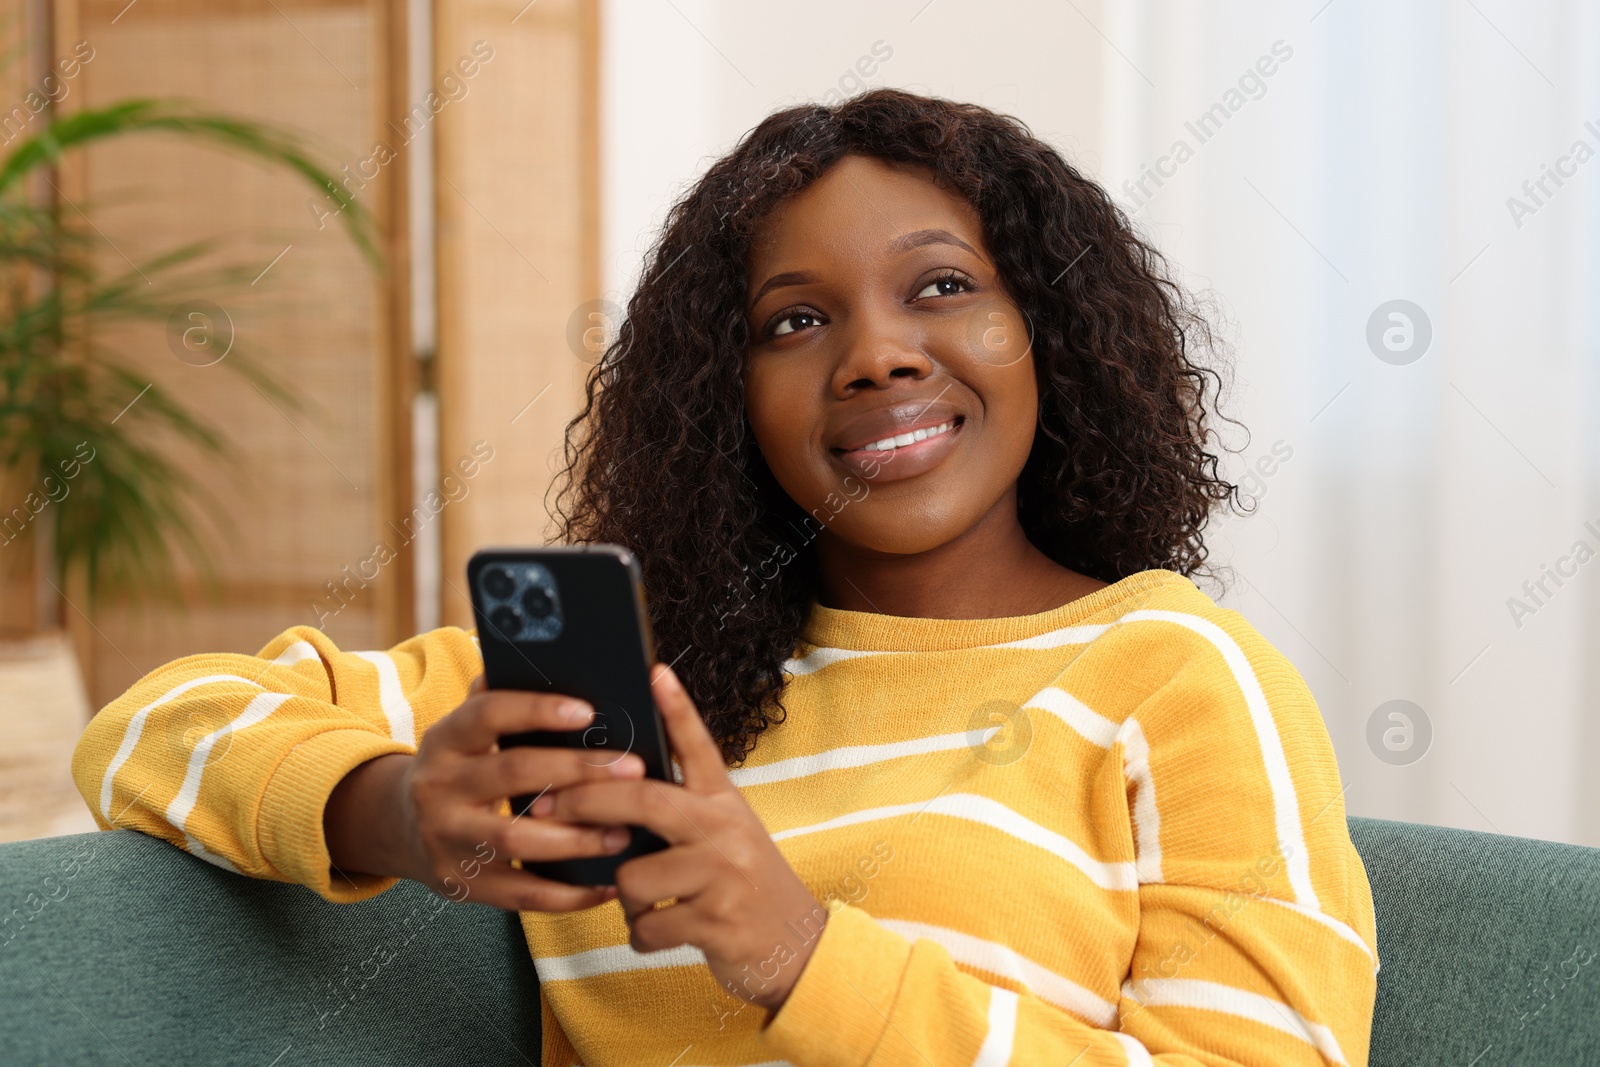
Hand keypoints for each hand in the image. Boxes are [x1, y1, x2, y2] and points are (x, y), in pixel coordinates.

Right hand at [327, 675, 647, 911]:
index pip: (487, 714)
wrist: (399, 826)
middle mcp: (439, 787)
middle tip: (633, 769)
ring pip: (517, 838)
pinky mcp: (462, 884)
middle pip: (512, 774)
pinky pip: (521, 894)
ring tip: (625, 832)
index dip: (537, 710)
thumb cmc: (458, 766)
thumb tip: (544, 658)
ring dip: (577, 837)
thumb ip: (496, 698)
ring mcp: (448, 838)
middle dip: (578, 771)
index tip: (587, 709)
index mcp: (445, 739)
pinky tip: (606, 885)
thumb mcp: (463, 729)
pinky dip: (567, 894)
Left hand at [533, 665, 827, 1010]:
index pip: (698, 745)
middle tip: (548, 806)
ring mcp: (723, 874)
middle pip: (644, 799)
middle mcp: (725, 829)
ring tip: (648, 901)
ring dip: (625, 897)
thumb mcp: (725, 835)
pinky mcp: (716, 921)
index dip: (676, 707)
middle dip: (588, 800)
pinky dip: (642, 934)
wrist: (795, 946)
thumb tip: (612, 794)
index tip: (653, 671)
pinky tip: (661, 931)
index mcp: (724, 802)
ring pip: (632, 876)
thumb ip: (682, 813)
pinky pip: (645, 925)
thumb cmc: (743, 885)